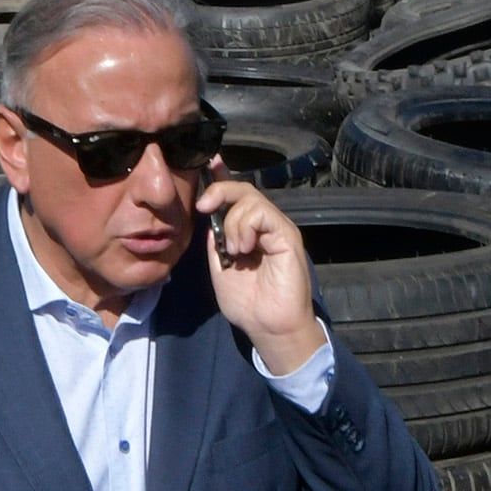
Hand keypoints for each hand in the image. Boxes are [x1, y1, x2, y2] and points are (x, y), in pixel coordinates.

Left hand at [196, 179, 324, 374]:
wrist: (268, 327)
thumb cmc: (247, 303)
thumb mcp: (220, 268)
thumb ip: (216, 242)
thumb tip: (211, 218)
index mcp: (248, 232)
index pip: (236, 197)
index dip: (222, 177)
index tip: (210, 163)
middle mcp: (264, 226)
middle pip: (243, 190)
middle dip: (219, 191)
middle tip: (204, 208)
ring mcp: (277, 229)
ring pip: (251, 199)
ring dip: (233, 222)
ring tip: (234, 251)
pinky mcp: (287, 236)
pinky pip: (264, 213)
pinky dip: (246, 226)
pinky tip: (244, 249)